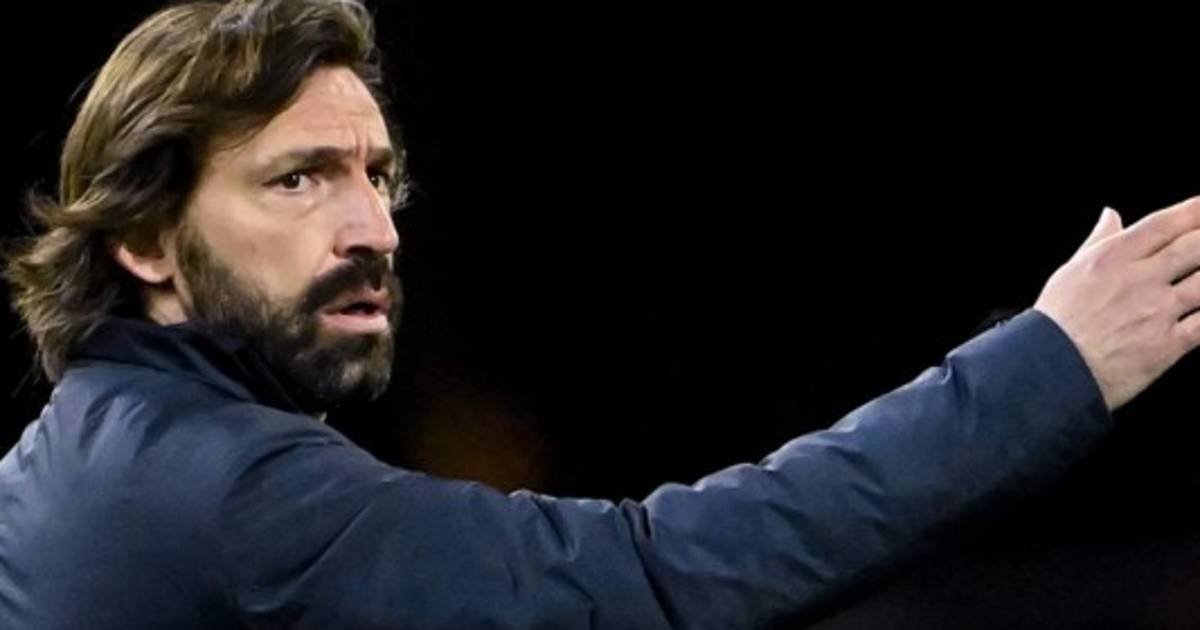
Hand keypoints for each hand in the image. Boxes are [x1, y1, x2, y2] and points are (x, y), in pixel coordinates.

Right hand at [1034, 196, 1199, 410]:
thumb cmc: (1056, 322)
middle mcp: (1138, 279)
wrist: (1049, 369)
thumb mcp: (1070, 271)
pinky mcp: (1168, 344)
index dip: (1196, 211)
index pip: (1165, 224)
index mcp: (1113, 258)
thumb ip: (1097, 240)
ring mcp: (1156, 311)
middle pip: (1195, 246)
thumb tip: (1110, 215)